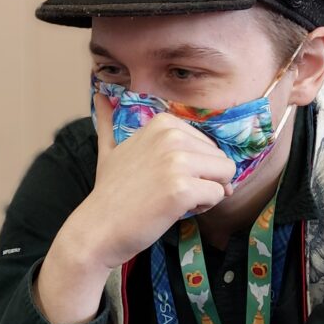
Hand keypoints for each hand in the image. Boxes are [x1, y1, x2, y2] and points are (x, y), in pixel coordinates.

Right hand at [68, 93, 235, 270]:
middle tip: (169, 192)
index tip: (166, 178)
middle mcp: (171, 136)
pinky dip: (203, 208)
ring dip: (206, 194)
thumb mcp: (109, 149)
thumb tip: (98, 94)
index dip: (195, 167)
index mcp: (163, 123)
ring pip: (224, 176)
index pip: (209, 144)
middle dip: (204, 180)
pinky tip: (175, 211)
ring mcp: (177, 162)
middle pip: (221, 160)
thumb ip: (108, 121)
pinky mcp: (182, 189)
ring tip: (174, 201)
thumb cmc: (109, 193)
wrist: (98, 228)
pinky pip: (217, 196)